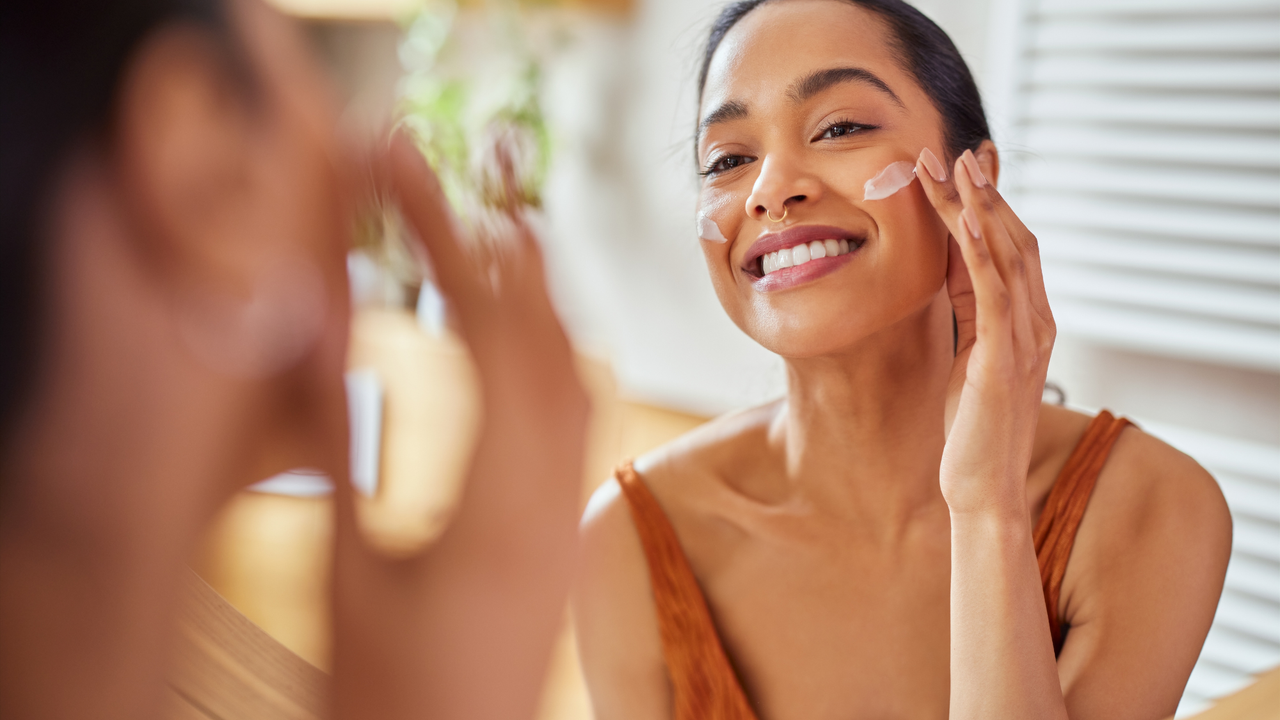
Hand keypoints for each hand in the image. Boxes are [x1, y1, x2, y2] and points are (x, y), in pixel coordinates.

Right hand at [330, 132, 588, 719]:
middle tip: (481, 160)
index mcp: (495, 506)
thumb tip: (321, 320)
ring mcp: (569, 520)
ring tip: (513, 220)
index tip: (410, 171)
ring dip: (548, 293)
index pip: (483, 333)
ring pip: (579, 376)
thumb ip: (339, 440)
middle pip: (551, 338)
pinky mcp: (565, 535)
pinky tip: (537, 333)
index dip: (446, 238)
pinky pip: (581, 421)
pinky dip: (559, 353)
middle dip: (512, 240)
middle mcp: (555, 502)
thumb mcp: (345, 566)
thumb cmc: (386, 691)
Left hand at [916, 146, 1055, 517]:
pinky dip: (980, 252)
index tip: (964, 167)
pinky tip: (963, 220)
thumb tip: (954, 262)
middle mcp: (1036, 321)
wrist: (981, 486)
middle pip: (1013, 239)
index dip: (989, 204)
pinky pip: (994, 292)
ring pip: (1005, 255)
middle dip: (982, 193)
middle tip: (952, 151)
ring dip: (977, 207)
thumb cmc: (970, 427)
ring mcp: (1025, 338)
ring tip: (951, 166)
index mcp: (1028, 321)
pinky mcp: (1003, 357)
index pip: (1011, 247)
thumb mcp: (967, 353)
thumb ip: (969, 309)